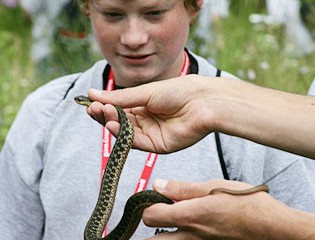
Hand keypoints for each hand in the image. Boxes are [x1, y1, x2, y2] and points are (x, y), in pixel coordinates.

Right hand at [87, 75, 217, 152]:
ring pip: (126, 133)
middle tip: (93, 109)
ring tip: (102, 114)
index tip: (90, 103)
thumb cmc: (177, 91)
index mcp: (144, 105)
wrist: (203, 102)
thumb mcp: (144, 93)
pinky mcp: (158, 146)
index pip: (119, 109)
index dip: (105, 107)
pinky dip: (124, 136)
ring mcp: (152, 133)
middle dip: (106, 116)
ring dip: (112, 125)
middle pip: (120, 122)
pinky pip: (137, 143)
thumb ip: (119, 98)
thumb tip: (92, 94)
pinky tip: (113, 126)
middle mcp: (146, 120)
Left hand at [141, 179, 295, 239]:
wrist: (274, 228)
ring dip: (163, 235)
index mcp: (190, 216)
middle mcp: (191, 236)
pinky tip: (191, 226)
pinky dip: (181, 237)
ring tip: (171, 220)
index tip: (152, 198)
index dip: (146, 206)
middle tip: (157, 214)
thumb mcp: (214, 186)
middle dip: (150, 228)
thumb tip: (158, 185)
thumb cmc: (249, 205)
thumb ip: (183, 188)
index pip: (150, 217)